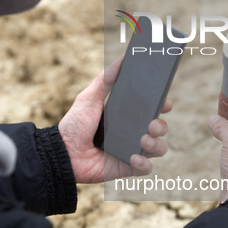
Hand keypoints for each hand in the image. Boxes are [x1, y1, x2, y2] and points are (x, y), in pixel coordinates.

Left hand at [58, 58, 172, 183]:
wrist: (62, 152)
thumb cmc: (74, 125)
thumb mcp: (89, 98)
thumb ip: (105, 79)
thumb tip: (121, 59)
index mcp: (126, 116)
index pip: (152, 109)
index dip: (162, 105)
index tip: (165, 102)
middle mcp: (132, 133)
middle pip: (160, 128)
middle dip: (161, 125)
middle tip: (151, 124)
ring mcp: (131, 150)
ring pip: (158, 148)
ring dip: (156, 144)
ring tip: (143, 140)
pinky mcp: (127, 167)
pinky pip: (146, 168)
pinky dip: (144, 163)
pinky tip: (133, 157)